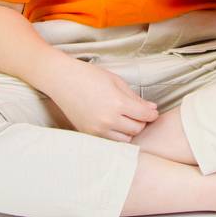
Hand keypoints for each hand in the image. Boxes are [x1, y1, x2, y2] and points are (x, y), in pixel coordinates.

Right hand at [42, 59, 157, 141]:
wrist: (63, 81)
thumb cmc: (90, 76)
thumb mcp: (116, 82)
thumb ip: (135, 97)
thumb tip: (152, 109)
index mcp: (117, 104)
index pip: (144, 116)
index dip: (152, 114)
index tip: (153, 112)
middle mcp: (108, 120)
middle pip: (136, 129)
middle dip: (141, 121)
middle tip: (138, 113)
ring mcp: (97, 130)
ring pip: (125, 139)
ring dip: (129, 130)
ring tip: (125, 118)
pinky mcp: (89, 134)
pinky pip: (110, 141)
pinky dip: (116, 135)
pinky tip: (114, 123)